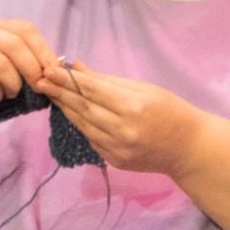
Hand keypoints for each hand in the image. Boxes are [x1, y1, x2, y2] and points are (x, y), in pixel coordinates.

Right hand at [0, 19, 60, 110]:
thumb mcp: (9, 66)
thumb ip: (29, 60)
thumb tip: (59, 68)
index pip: (25, 29)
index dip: (44, 50)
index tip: (54, 71)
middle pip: (15, 44)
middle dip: (32, 68)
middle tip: (38, 86)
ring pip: (2, 64)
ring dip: (13, 85)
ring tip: (9, 94)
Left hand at [38, 59, 212, 175]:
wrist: (189, 149)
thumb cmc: (171, 111)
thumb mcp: (145, 89)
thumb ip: (109, 81)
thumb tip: (78, 68)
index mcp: (133, 107)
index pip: (92, 91)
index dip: (68, 80)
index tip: (50, 69)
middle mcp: (122, 130)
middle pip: (83, 108)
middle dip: (59, 93)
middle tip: (40, 80)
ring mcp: (117, 149)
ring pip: (82, 125)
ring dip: (64, 109)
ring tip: (50, 94)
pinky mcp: (114, 161)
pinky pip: (91, 138)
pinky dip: (79, 124)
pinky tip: (69, 112)